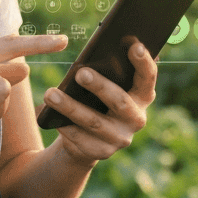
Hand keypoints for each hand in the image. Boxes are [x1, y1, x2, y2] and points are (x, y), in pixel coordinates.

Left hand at [41, 37, 156, 165]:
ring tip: (49, 94)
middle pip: (120, 101)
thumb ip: (107, 72)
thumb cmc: (97, 99)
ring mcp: (120, 138)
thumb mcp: (105, 84)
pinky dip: (64, 125)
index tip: (134, 45)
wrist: (89, 138)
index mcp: (142, 95)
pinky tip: (50, 116)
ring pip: (93, 121)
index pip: (148, 77)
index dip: (143, 61)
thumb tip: (90, 57)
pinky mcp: (102, 152)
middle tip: (80, 72)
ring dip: (70, 107)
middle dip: (100, 86)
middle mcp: (136, 118)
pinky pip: (80, 138)